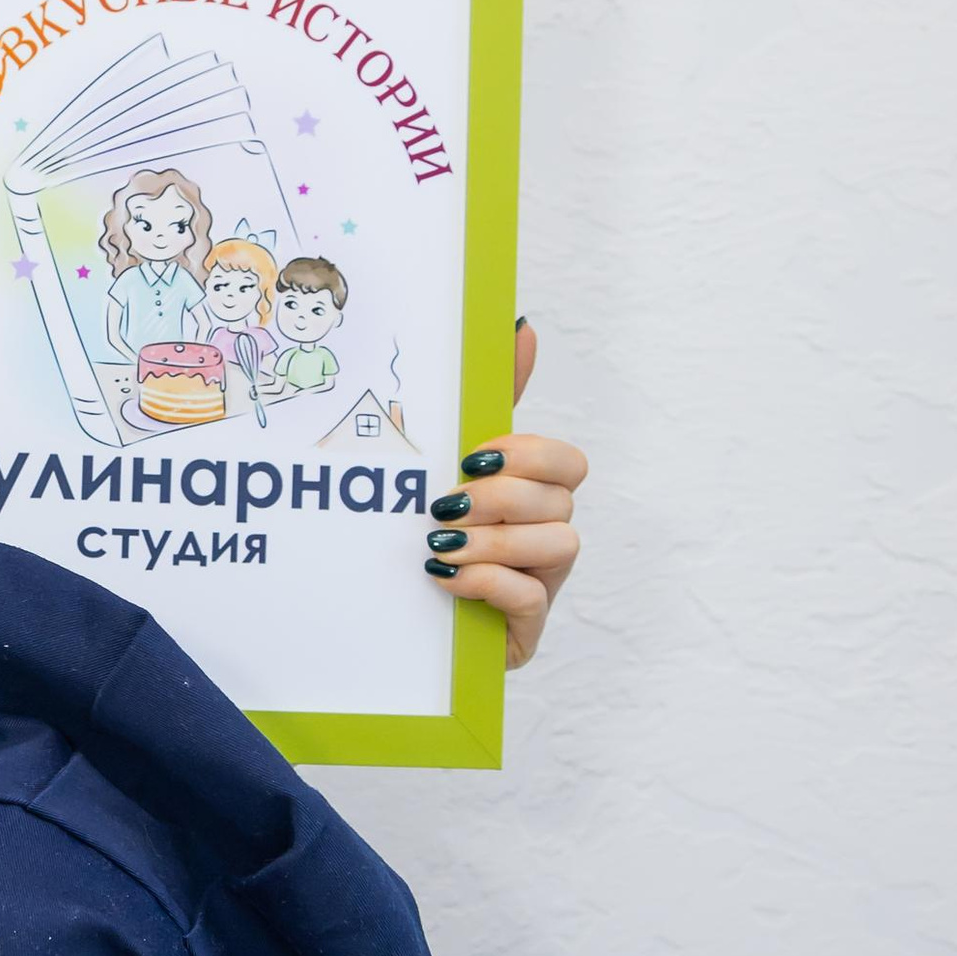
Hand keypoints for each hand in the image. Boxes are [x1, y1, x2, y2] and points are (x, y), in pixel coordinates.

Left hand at [421, 319, 584, 669]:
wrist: (387, 617)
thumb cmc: (424, 531)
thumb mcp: (444, 466)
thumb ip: (485, 403)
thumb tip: (520, 325)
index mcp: (533, 495)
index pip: (568, 462)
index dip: (529, 454)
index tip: (473, 457)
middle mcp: (548, 535)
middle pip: (561, 498)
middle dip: (501, 496)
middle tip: (445, 506)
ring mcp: (544, 585)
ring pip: (557, 544)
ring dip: (493, 540)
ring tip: (439, 546)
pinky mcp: (526, 630)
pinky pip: (532, 597)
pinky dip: (487, 581)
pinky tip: (446, 578)